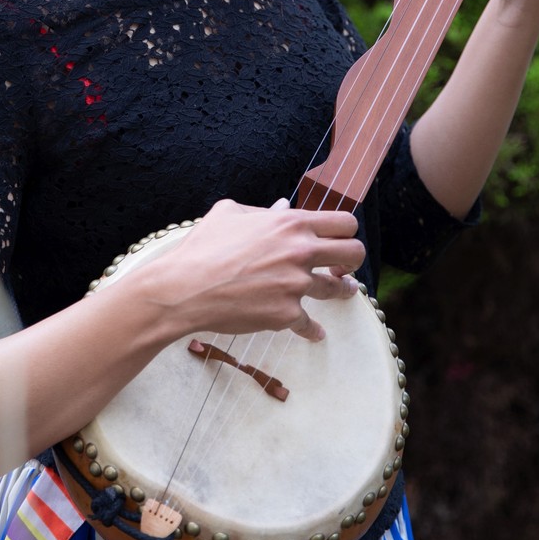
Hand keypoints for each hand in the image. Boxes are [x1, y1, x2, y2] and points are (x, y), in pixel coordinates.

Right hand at [156, 198, 363, 343]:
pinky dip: (312, 330)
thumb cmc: (202, 248)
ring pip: (336, 289)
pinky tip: (316, 333)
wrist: (184, 288)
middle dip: (353, 260)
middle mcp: (299, 252)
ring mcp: (295, 285)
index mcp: (290, 223)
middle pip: (354, 253)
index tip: (341, 239)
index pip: (343, 222)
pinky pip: (309, 324)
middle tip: (345, 266)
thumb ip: (262, 211)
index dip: (346, 230)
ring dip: (342, 291)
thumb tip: (282, 206)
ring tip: (343, 292)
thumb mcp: (229, 214)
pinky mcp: (285, 314)